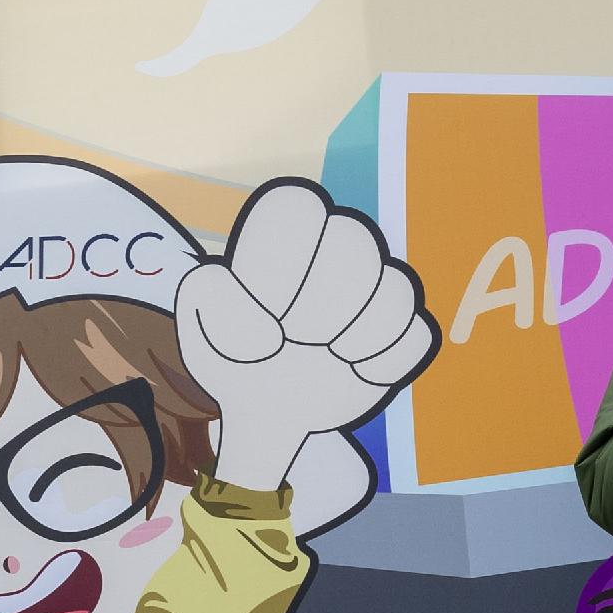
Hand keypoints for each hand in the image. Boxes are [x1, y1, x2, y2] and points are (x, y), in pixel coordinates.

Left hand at [177, 181, 435, 488]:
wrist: (269, 406)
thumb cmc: (233, 355)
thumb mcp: (199, 326)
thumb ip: (210, 299)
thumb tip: (266, 330)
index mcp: (286, 233)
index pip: (299, 206)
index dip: (286, 258)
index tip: (269, 303)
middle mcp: (339, 246)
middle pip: (354, 240)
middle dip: (319, 302)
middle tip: (294, 337)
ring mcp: (380, 286)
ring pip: (393, 288)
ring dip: (349, 338)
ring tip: (321, 354)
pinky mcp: (407, 329)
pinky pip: (413, 335)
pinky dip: (378, 365)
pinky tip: (351, 369)